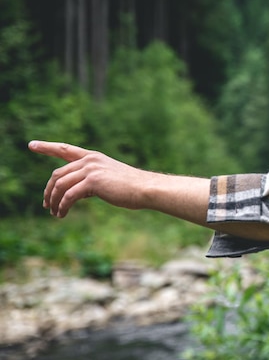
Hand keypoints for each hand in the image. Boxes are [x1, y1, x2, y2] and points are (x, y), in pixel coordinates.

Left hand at [29, 140, 151, 216]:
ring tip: (53, 212)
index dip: (47, 147)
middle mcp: (90, 160)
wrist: (145, 189)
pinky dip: (62, 206)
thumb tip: (74, 194)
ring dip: (53, 201)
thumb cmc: (130, 188)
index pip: (65, 149)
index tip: (31, 145)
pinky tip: (62, 214)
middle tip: (45, 204)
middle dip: (48, 190)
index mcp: (94, 157)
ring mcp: (91, 170)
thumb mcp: (108, 180)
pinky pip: (69, 196)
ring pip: (60, 185)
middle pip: (58, 174)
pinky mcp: (92, 182)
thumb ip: (90, 182)